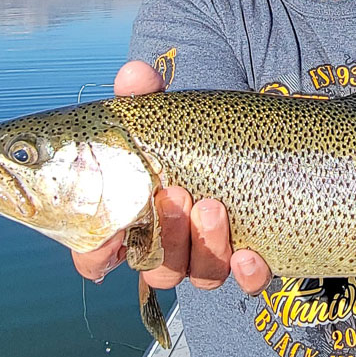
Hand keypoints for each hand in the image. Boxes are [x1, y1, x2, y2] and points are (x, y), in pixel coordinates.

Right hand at [70, 61, 272, 293]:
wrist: (261, 144)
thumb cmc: (193, 134)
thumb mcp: (169, 111)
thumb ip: (146, 95)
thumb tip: (134, 74)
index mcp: (136, 217)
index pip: (99, 256)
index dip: (94, 258)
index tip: (103, 245)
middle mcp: (171, 244)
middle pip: (154, 265)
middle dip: (163, 233)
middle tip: (175, 194)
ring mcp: (212, 255)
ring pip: (198, 275)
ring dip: (202, 245)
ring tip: (212, 205)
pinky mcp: (255, 260)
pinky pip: (249, 282)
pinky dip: (248, 274)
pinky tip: (251, 253)